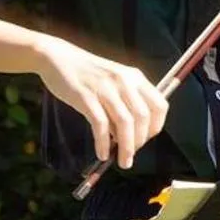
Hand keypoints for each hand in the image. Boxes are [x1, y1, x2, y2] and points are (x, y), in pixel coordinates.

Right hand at [31, 36, 169, 167]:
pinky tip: (102, 153)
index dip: (156, 127)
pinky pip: (101, 125)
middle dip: (140, 141)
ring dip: (127, 147)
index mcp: (136, 77)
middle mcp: (124, 81)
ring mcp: (105, 89)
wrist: (59, 58)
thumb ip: (127, 101)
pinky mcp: (86, 97)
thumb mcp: (116, 80)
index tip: (146, 140)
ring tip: (123, 162)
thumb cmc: (89, 74)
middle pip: (143, 117)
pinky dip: (103, 143)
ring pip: (125, 123)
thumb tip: (133, 134)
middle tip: (132, 155)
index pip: (159, 105)